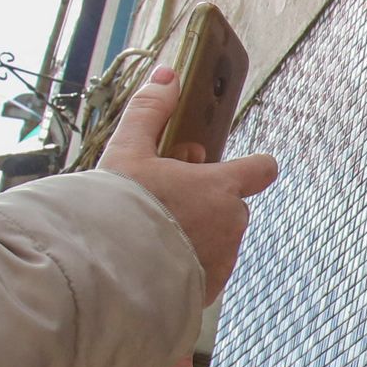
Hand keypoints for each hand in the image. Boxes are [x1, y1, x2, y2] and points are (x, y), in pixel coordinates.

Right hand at [91, 55, 275, 323]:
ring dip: (197, 234)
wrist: (105, 273)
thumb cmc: (118, 208)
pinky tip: (155, 262)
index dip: (253, 166)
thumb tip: (167, 75)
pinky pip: (205, 271)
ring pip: (219, 240)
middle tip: (168, 199)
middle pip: (232, 206)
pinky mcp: (207, 291)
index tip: (238, 166)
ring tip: (155, 233)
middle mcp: (231, 225)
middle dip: (208, 202)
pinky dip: (188, 266)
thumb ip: (150, 111)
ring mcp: (222, 261)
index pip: (261, 169)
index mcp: (221, 188)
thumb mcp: (127, 150)